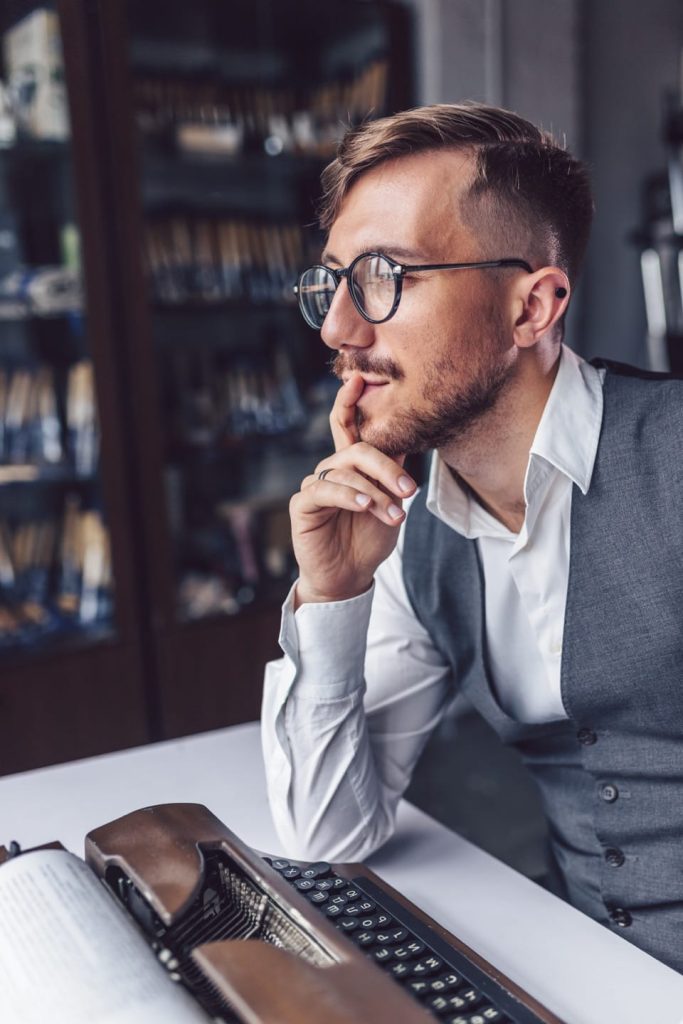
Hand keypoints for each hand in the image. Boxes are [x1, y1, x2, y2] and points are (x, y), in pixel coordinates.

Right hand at [290, 374, 415, 604]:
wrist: (350, 577)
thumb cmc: (368, 540)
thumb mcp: (390, 502)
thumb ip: (393, 472)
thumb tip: (407, 437)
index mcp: (351, 466)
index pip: (347, 427)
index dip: (349, 402)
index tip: (357, 379)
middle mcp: (331, 470)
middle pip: (356, 449)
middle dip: (386, 467)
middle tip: (408, 491)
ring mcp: (315, 486)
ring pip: (346, 472)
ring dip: (375, 493)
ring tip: (394, 515)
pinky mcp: (303, 505)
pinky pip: (325, 490)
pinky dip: (349, 496)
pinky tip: (364, 505)